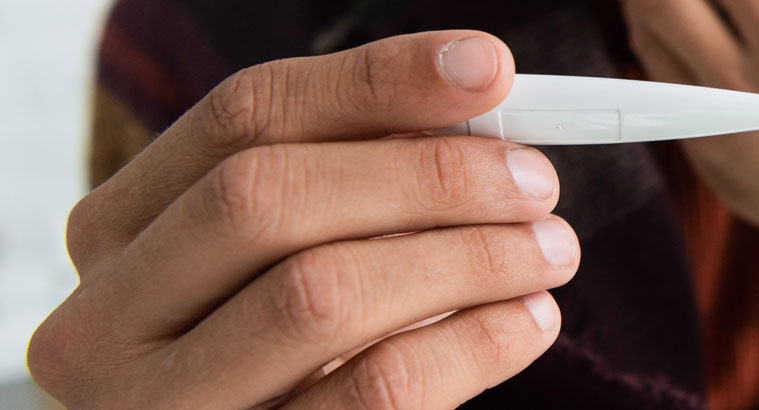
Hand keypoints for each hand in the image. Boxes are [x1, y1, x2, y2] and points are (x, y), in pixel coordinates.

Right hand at [30, 31, 579, 408]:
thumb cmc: (290, 359)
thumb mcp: (293, 260)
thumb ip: (354, 182)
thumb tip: (476, 95)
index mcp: (116, 235)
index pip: (242, 118)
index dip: (374, 82)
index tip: (490, 69)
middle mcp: (107, 322)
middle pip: (265, 197)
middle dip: (425, 176)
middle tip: (536, 182)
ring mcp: (163, 407)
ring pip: (318, 294)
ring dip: (464, 258)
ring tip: (549, 251)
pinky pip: (375, 389)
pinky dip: (472, 343)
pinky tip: (528, 321)